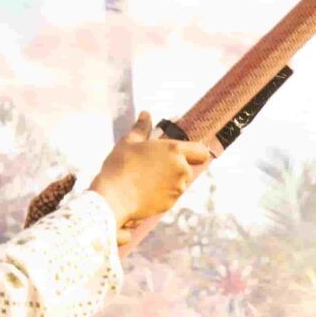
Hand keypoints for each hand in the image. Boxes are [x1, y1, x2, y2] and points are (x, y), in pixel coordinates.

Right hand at [86, 112, 213, 231]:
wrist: (114, 197)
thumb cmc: (120, 166)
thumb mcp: (129, 142)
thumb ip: (142, 128)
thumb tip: (146, 114)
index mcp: (174, 150)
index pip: (201, 151)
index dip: (195, 151)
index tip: (184, 152)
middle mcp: (182, 169)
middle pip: (187, 167)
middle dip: (175, 165)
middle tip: (153, 164)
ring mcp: (178, 188)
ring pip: (179, 182)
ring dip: (168, 179)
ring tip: (144, 177)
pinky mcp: (172, 203)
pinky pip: (171, 195)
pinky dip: (162, 192)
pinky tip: (143, 190)